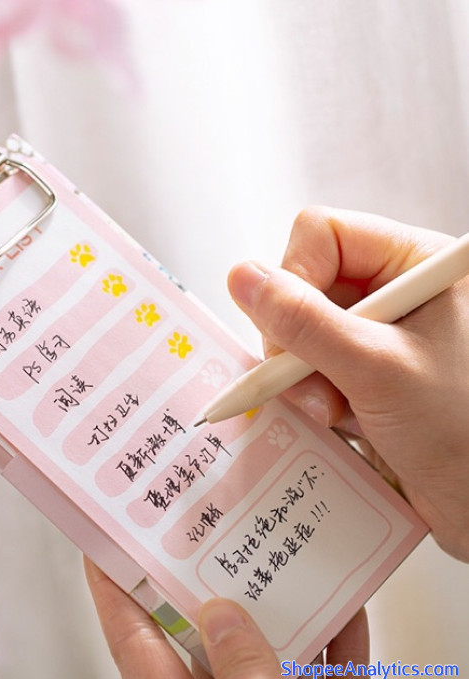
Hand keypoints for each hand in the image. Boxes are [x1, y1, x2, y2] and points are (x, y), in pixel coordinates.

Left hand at [84, 557, 369, 678]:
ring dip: (284, 596)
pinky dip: (341, 639)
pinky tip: (349, 598)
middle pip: (206, 627)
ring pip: (273, 644)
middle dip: (210, 571)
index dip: (111, 584)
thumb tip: (223, 613)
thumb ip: (239, 677)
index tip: (99, 534)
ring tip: (281, 538)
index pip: (131, 635)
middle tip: (211, 515)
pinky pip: (330, 675)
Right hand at [227, 207, 468, 560]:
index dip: (294, 278)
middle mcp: (392, 291)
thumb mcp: (378, 370)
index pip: (322, 234)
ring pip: (297, 332)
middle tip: (319, 384)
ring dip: (305, 378)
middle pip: (301, 285)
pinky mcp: (360, 370)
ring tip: (338, 411)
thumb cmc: (464, 433)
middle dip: (298, 342)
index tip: (293, 331)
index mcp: (414, 265)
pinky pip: (306, 366)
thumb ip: (305, 322)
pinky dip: (312, 396)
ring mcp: (374, 333)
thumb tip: (242, 277)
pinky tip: (343, 420)